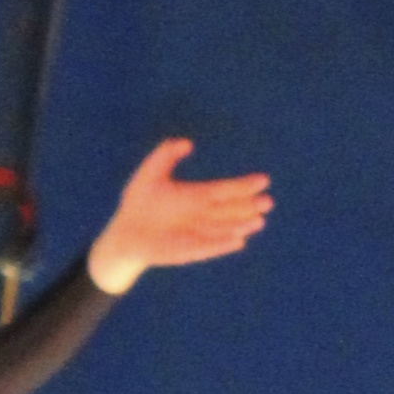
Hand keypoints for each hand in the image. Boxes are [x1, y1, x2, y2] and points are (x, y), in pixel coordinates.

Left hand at [87, 134, 272, 294]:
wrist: (126, 233)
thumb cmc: (138, 203)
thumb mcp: (150, 172)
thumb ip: (166, 154)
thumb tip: (186, 142)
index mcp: (197, 195)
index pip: (225, 189)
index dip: (244, 185)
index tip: (263, 180)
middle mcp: (202, 215)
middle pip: (231, 210)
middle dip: (249, 206)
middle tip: (268, 202)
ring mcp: (198, 233)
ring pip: (225, 228)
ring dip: (242, 225)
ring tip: (259, 221)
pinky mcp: (190, 250)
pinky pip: (209, 246)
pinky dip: (222, 244)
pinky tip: (239, 241)